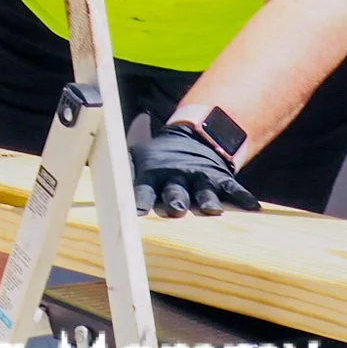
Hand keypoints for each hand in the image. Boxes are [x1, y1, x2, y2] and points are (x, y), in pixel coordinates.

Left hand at [130, 124, 258, 216]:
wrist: (191, 136)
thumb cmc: (158, 158)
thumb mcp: (136, 158)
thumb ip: (119, 170)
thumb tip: (93, 181)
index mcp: (152, 176)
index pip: (143, 189)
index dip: (140, 199)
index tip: (137, 211)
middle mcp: (176, 178)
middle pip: (175, 192)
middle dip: (176, 200)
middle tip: (177, 209)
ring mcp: (199, 178)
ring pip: (204, 192)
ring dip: (207, 201)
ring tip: (212, 210)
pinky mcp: (220, 177)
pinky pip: (232, 189)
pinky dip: (242, 198)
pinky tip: (252, 208)